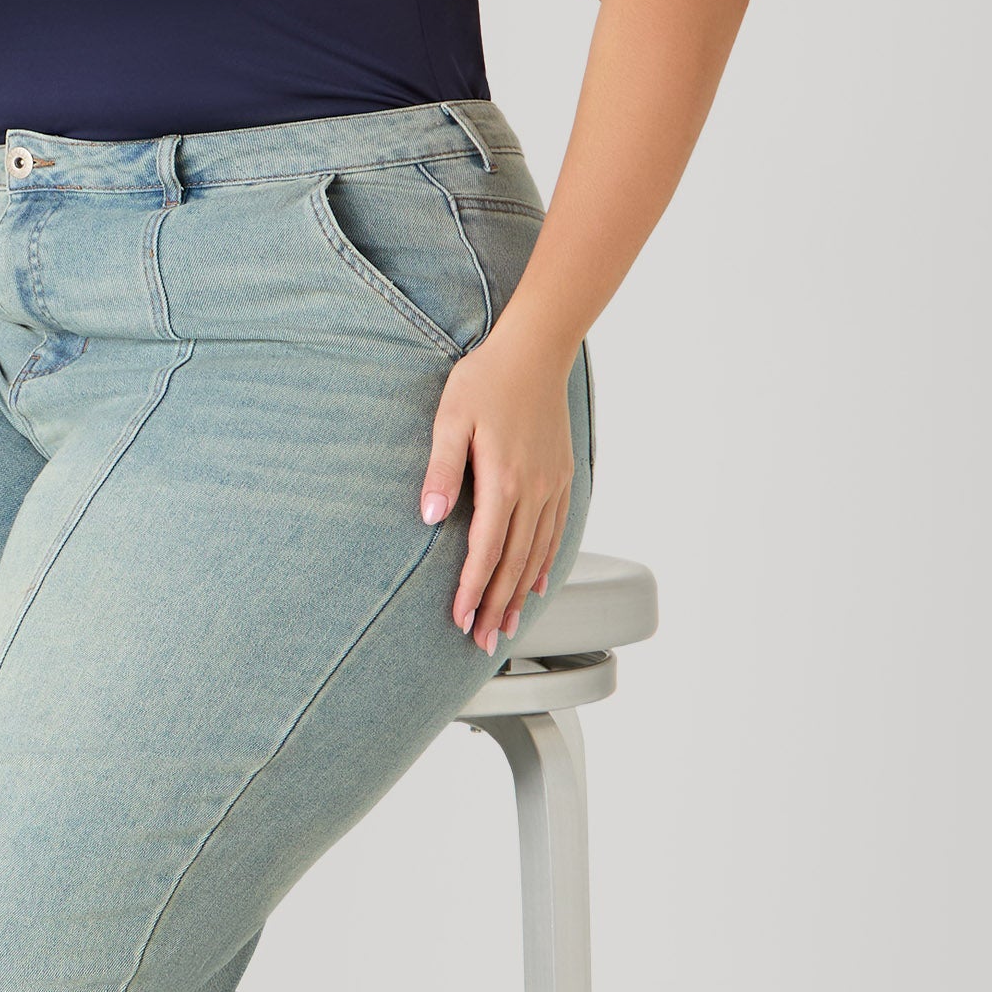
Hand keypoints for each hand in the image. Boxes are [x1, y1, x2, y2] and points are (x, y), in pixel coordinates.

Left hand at [417, 326, 578, 652]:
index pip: (485, 551)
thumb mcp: (450, 419)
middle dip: (497, 606)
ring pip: (537, 554)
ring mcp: (552, 485)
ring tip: (507, 626)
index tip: (460, 620)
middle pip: (514, 563)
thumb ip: (441, 470)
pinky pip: (556, 532)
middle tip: (482, 641)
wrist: (536, 349)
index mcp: (503, 480)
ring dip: (521, 594)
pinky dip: (546, 563)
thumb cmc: (485, 379)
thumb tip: (430, 518)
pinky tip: (536, 584)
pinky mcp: (561, 477)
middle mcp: (533, 490)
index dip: (473, 590)